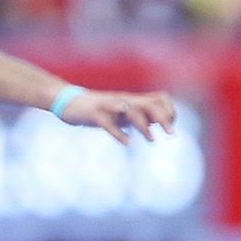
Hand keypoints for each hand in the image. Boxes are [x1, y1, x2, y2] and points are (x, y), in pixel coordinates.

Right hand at [56, 89, 178, 143]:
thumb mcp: (120, 111)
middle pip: (148, 104)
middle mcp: (123, 100)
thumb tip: (156, 123)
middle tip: (172, 134)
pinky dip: (118, 133)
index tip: (172, 125)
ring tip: (151, 140)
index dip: (169, 110)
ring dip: (143, 125)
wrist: (67, 100)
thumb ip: (137, 116)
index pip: (158, 98)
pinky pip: (108, 123)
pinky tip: (127, 142)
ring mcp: (108, 106)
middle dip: (163, 118)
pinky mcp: (94, 114)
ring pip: (130, 111)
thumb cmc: (97, 108)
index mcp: (131, 100)